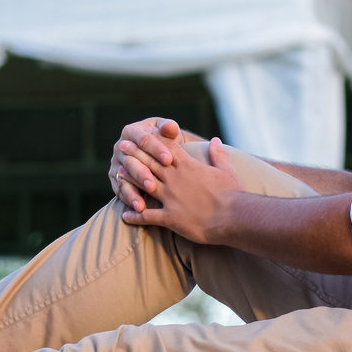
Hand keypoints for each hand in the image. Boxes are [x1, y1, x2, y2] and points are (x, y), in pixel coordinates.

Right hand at [110, 117, 200, 211]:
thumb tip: (170, 127)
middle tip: (153, 185)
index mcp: (132, 132)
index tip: (169, 160)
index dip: (155, 149)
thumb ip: (169, 129)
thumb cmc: (168, 141)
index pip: (142, 139)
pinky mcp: (116, 179)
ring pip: (123, 177)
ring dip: (133, 190)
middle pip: (130, 160)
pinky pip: (120, 190)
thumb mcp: (170, 133)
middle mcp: (120, 147)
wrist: (162, 154)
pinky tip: (137, 208)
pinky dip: (129, 199)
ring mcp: (116, 164)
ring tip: (142, 204)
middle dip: (142, 173)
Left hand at [120, 137, 242, 242]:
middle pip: (149, 162)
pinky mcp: (170, 217)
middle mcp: (175, 179)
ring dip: (129, 179)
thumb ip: (218, 154)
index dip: (153, 140)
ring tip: (117, 175)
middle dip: (134, 152)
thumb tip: (214, 140)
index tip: (142, 133)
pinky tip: (125, 216)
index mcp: (188, 167)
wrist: (233, 217)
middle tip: (121, 146)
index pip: (166, 148)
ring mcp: (170, 198)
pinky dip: (135, 216)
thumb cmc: (233, 193)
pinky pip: (147, 216)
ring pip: (143, 185)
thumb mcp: (227, 170)